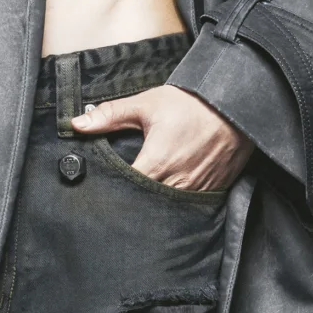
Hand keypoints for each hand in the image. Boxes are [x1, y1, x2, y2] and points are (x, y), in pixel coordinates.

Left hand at [70, 83, 251, 191]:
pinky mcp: (213, 189)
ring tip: (145, 199)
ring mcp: (197, 188)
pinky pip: (191, 206)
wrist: (235, 104)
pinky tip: (169, 196)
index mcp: (157, 162)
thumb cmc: (191, 103)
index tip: (104, 191)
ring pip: (169, 209)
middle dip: (133, 202)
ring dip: (156, 205)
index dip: (113, 192)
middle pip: (146, 204)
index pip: (126, 190)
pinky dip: (179, 203)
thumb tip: (77, 123)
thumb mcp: (147, 104)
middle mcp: (177, 181)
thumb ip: (109, 116)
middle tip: (121, 199)